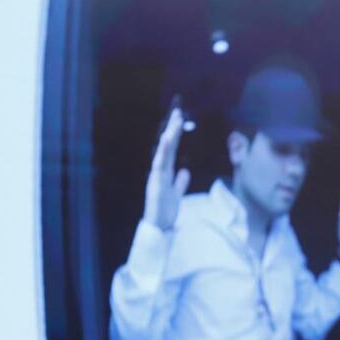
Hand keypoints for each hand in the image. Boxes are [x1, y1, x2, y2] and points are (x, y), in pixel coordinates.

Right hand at [142, 102, 190, 230]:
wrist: (159, 228)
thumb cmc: (165, 212)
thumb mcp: (176, 194)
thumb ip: (180, 183)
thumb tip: (184, 172)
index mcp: (166, 173)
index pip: (172, 150)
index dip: (175, 135)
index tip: (179, 119)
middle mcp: (160, 172)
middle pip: (167, 147)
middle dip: (172, 130)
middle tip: (178, 112)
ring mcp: (156, 177)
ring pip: (163, 153)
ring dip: (168, 138)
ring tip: (174, 123)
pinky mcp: (155, 184)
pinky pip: (159, 166)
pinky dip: (163, 153)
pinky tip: (167, 141)